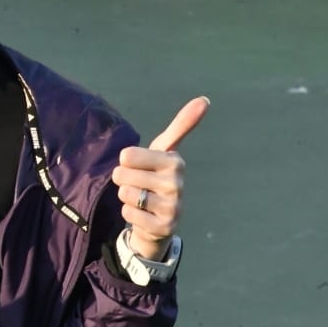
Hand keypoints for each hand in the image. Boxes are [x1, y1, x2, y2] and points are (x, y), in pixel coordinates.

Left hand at [112, 96, 209, 259]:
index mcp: (175, 162)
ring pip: (125, 195)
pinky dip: (130, 214)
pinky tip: (143, 214)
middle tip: (139, 184)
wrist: (159, 218)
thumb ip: (180, 125)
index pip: (127, 156)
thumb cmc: (156, 176)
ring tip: (142, 199)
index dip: (126, 162)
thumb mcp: (164, 150)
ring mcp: (173, 207)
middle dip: (124, 180)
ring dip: (127, 198)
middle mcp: (177, 184)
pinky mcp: (165, 227)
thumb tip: (205, 99)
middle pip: (122, 175)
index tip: (139, 165)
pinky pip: (128, 214)